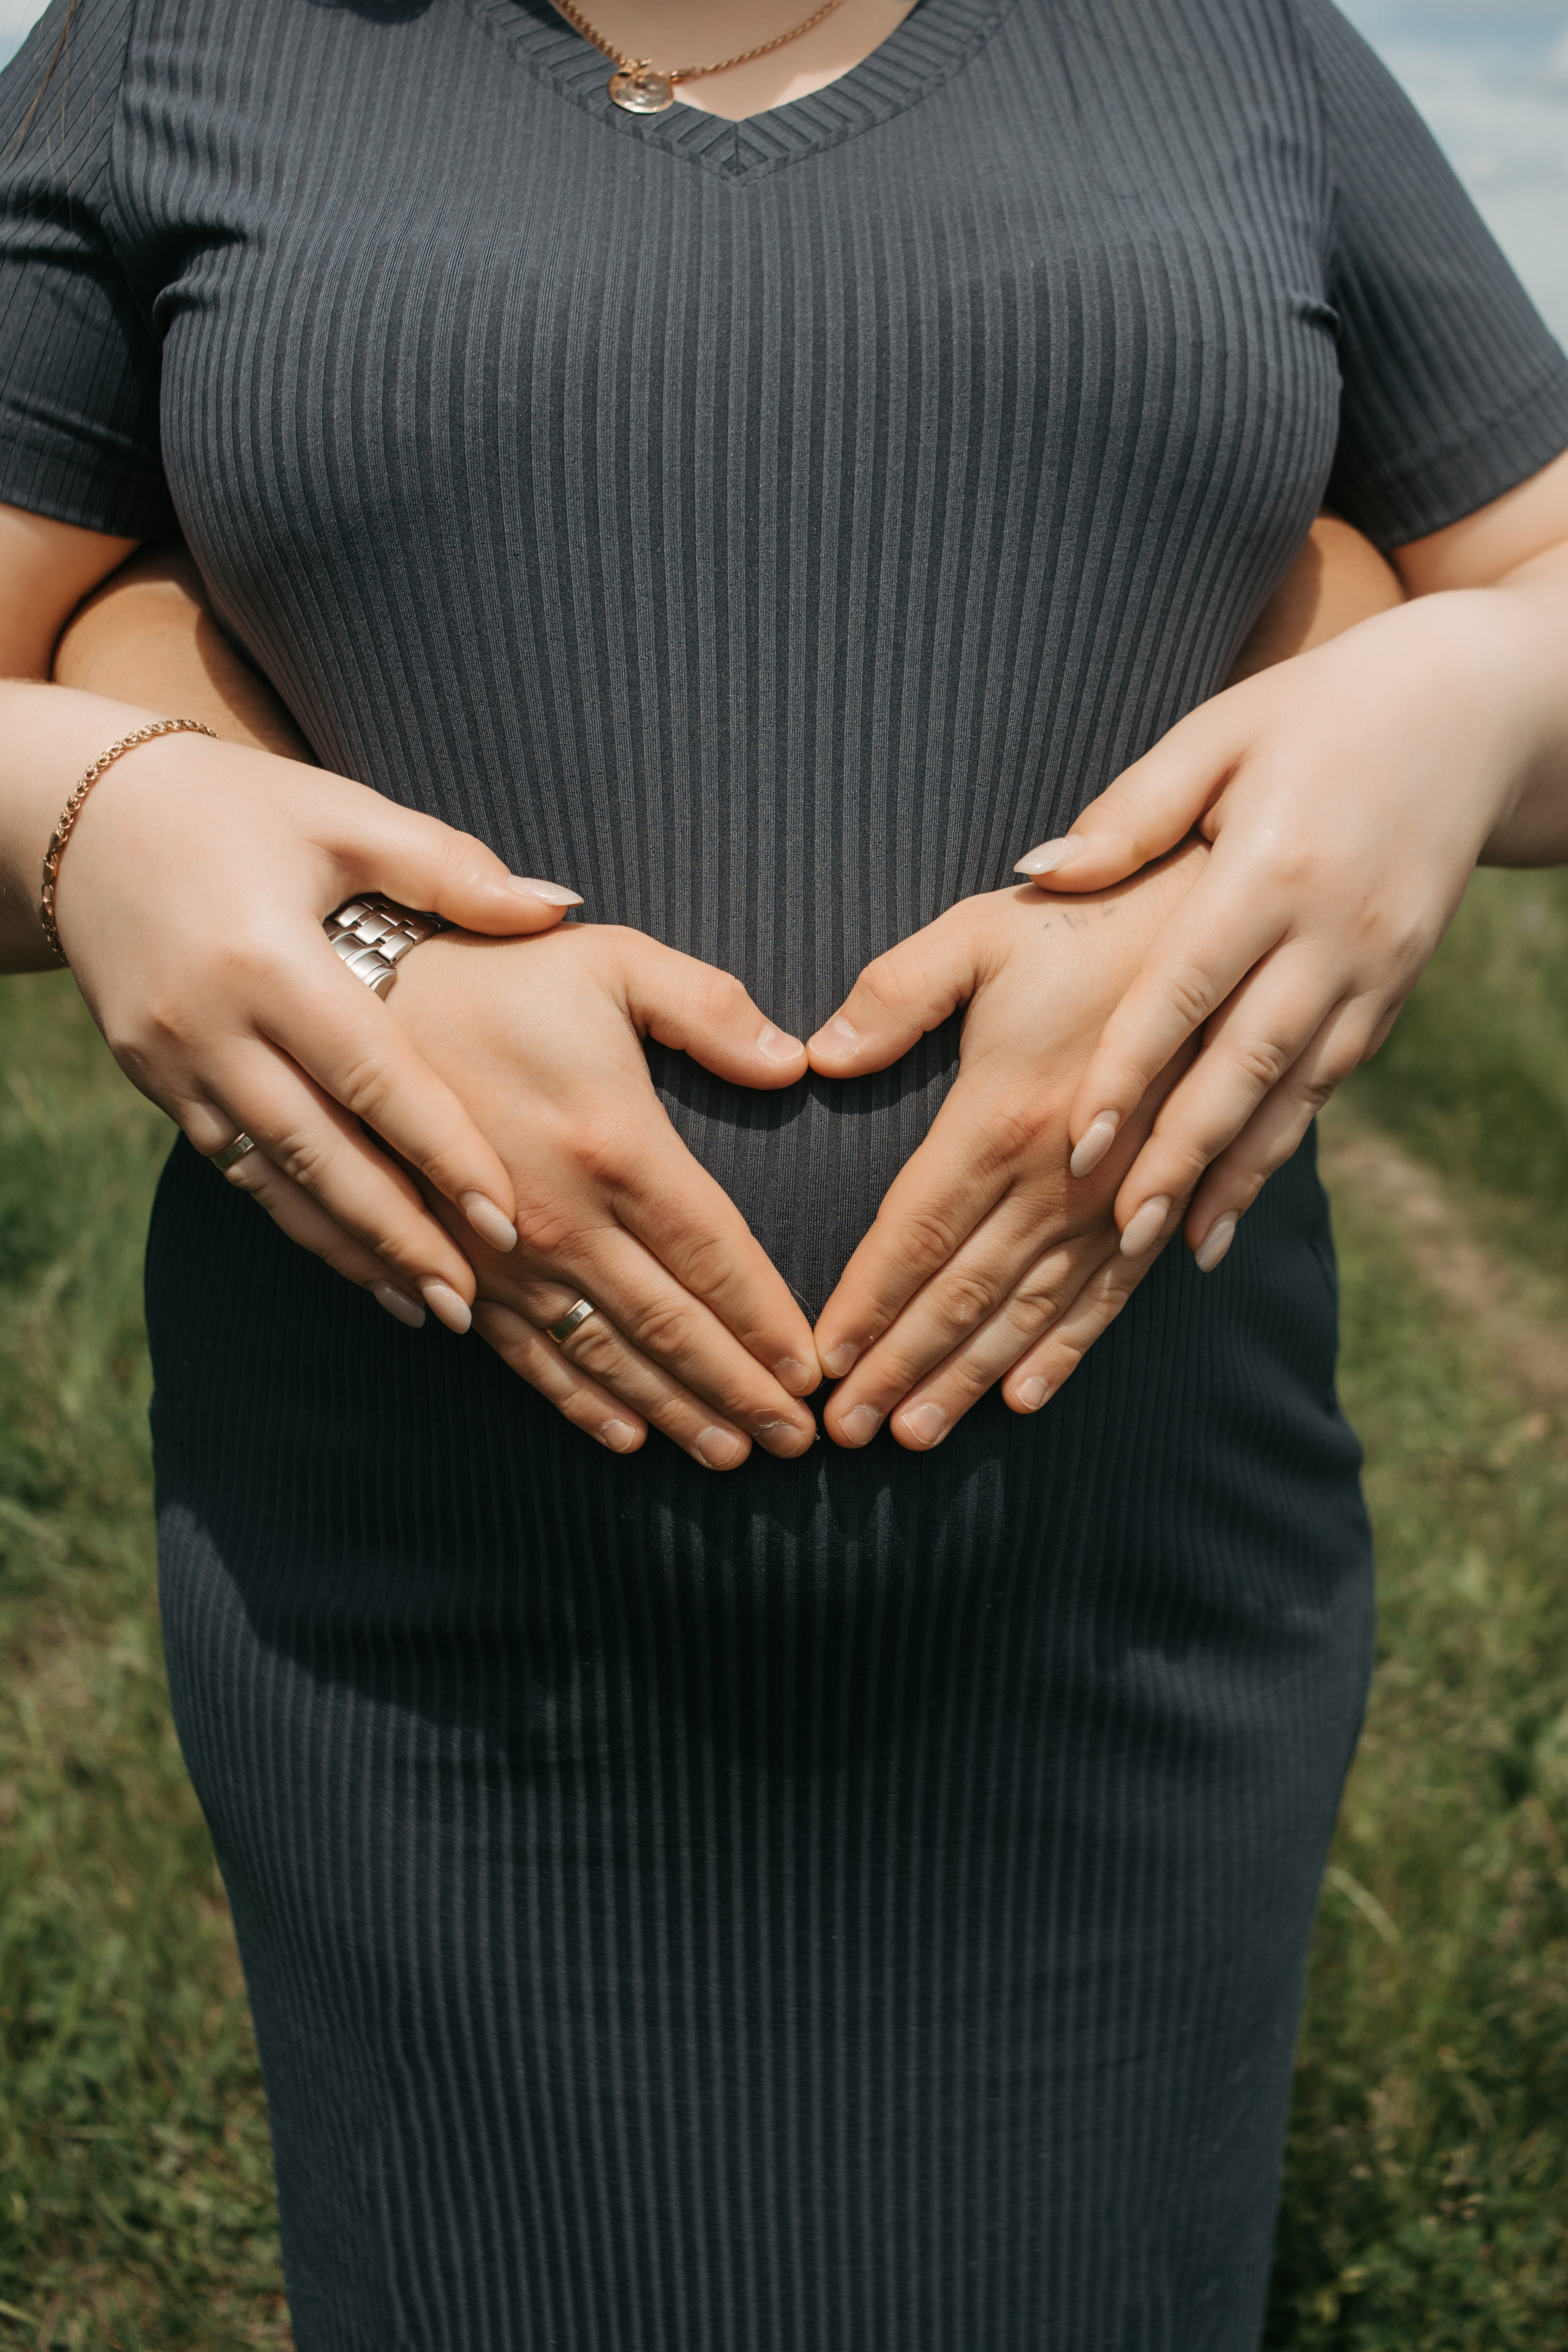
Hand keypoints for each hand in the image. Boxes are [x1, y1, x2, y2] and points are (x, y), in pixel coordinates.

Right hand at [42, 703, 579, 1324]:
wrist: (85, 815)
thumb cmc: (241, 807)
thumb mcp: (343, 817)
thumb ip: (449, 870)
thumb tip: (560, 910)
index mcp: (269, 959)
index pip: (373, 1078)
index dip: (441, 1153)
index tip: (505, 1220)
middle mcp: (211, 1025)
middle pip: (320, 1155)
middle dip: (398, 1237)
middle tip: (471, 1305)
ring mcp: (172, 1063)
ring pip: (274, 1183)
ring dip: (351, 1251)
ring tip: (427, 1308)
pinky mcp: (152, 1083)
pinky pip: (236, 1171)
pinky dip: (298, 1221)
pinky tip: (353, 1261)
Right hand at [388, 922, 821, 1466]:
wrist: (357, 1001)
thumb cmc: (498, 976)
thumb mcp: (614, 964)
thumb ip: (710, 1010)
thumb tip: (795, 1062)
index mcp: (616, 1147)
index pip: (715, 1258)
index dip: (767, 1322)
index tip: (811, 1374)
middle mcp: (564, 1219)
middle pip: (672, 1326)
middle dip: (738, 1391)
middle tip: (795, 1442)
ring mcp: (507, 1255)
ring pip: (606, 1356)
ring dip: (672, 1411)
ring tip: (729, 1454)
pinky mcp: (459, 1267)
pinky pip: (527, 1353)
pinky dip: (579, 1401)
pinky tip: (624, 1435)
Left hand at [803, 847, 1206, 1449]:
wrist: (1224, 926)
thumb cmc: (1089, 924)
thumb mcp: (982, 934)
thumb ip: (897, 993)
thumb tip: (820, 1055)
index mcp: (1002, 1119)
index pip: (914, 1237)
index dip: (864, 1306)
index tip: (819, 1365)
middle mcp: (1058, 1179)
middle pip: (961, 1294)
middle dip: (899, 1368)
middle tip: (843, 1434)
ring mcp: (1113, 1199)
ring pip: (1026, 1312)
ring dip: (967, 1377)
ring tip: (914, 1434)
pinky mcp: (1157, 1200)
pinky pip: (1106, 1296)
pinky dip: (1062, 1351)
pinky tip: (1024, 1397)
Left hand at [1012, 593, 1533, 1271]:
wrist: (1474, 708)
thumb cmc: (1317, 710)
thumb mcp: (1220, 732)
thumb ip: (1132, 812)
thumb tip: (1035, 874)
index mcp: (1274, 867)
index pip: (1187, 988)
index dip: (1131, 1070)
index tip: (1078, 1145)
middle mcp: (1333, 932)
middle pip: (1246, 1063)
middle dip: (1182, 1154)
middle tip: (1120, 1235)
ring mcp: (1376, 969)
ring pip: (1296, 1093)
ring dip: (1234, 1174)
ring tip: (1173, 1245)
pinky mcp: (1397, 988)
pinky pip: (1331, 1083)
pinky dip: (1281, 1145)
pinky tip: (1232, 1198)